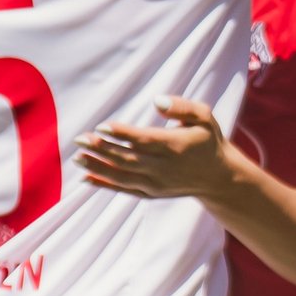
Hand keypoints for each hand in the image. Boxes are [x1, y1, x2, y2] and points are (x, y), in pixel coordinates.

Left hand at [77, 99, 246, 199]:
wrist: (218, 178)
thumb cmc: (207, 141)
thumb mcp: (204, 117)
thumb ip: (182, 107)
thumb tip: (157, 101)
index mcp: (174, 146)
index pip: (143, 140)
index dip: (121, 133)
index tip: (101, 126)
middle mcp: (164, 168)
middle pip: (127, 158)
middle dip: (101, 149)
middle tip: (79, 139)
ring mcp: (156, 183)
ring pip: (122, 176)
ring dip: (97, 167)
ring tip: (77, 157)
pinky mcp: (151, 193)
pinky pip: (124, 189)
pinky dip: (105, 184)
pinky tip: (85, 178)